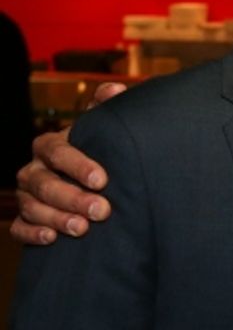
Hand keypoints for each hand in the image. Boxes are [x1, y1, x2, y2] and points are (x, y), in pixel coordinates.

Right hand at [9, 82, 126, 244]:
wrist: (92, 182)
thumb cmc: (99, 151)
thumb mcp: (102, 129)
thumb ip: (106, 109)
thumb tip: (114, 90)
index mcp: (51, 146)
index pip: (58, 152)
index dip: (78, 165)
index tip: (102, 179)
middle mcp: (34, 169)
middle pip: (45, 184)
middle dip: (73, 197)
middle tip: (101, 210)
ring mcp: (27, 195)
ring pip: (32, 207)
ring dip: (57, 218)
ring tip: (82, 228)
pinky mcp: (25, 218)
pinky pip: (20, 227)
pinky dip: (33, 233)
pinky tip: (51, 239)